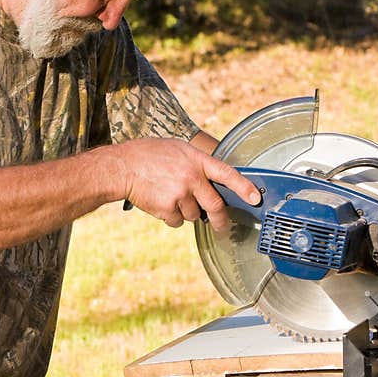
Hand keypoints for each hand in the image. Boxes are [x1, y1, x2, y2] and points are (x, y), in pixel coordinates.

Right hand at [115, 138, 261, 231]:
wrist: (122, 167)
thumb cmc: (148, 155)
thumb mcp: (178, 149)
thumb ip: (196, 164)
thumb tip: (212, 182)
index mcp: (196, 160)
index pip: (227, 174)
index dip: (243, 187)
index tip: (255, 198)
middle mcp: (192, 178)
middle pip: (215, 206)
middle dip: (221, 220)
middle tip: (223, 226)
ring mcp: (180, 194)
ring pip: (194, 215)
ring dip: (187, 212)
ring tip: (170, 197)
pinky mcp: (167, 209)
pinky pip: (177, 222)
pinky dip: (171, 217)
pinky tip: (161, 203)